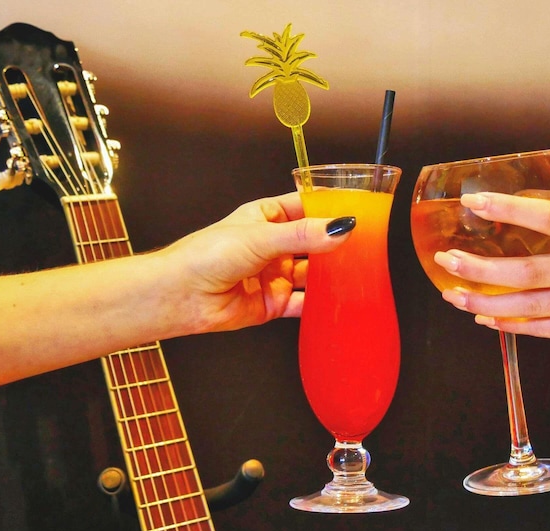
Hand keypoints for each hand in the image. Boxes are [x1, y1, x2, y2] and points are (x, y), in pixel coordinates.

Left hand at [159, 192, 353, 331]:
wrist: (182, 294)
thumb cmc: (207, 254)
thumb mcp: (261, 236)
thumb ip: (304, 235)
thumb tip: (341, 229)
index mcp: (266, 218)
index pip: (306, 207)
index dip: (330, 207)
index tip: (359, 208)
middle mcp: (272, 246)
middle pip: (314, 242)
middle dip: (336, 244)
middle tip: (367, 244)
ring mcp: (274, 276)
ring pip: (312, 275)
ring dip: (331, 275)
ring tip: (358, 273)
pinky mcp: (274, 304)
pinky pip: (303, 303)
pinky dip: (320, 304)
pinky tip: (337, 301)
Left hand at [433, 192, 549, 349]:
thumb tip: (544, 201)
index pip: (549, 215)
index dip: (510, 208)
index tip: (476, 202)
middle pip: (527, 269)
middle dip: (480, 268)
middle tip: (448, 261)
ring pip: (528, 304)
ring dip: (486, 302)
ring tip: (454, 296)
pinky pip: (543, 329)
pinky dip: (511, 325)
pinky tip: (486, 319)